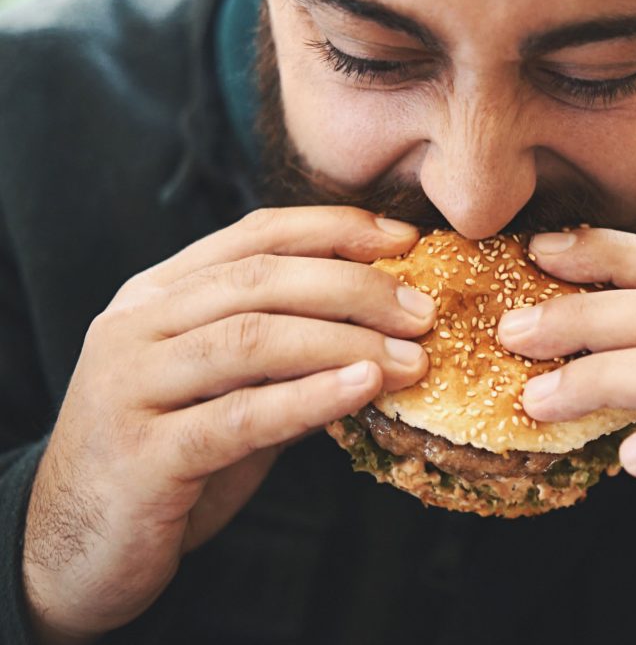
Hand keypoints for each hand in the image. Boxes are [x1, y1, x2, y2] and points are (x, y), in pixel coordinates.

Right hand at [23, 207, 434, 643]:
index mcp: (156, 296)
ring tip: (412, 358)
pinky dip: (307, 399)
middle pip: (259, 280)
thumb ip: (284, 357)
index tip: (404, 240)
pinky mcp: (140, 454)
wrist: (73, 545)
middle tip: (423, 311)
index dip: (335, 229)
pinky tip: (362, 390)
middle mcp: (136, 326)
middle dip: (354, 287)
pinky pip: (237, 417)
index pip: (253, 235)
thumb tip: (384, 332)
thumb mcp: (226, 390)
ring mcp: (130, 386)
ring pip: (251, 339)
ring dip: (345, 343)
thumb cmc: (166, 458)